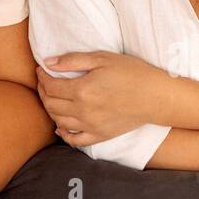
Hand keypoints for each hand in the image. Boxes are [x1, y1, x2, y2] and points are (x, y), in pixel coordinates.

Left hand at [37, 50, 165, 145]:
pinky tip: (60, 125)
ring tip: (52, 97)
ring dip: (50, 109)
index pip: (50, 86)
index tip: (41, 69)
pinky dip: (63, 133)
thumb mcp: (102, 58)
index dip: (42, 77)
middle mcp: (83, 111)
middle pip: (51, 104)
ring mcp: (91, 126)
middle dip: (42, 91)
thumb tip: (48, 63)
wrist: (156, 96)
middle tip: (44, 81)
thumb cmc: (131, 72)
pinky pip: (75, 140)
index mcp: (82, 90)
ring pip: (58, 121)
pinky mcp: (100, 136)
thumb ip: (72, 60)